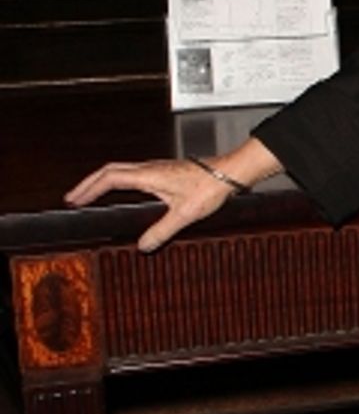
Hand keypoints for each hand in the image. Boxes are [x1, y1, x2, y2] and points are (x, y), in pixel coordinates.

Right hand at [64, 158, 234, 252]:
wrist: (229, 172)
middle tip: (74, 197)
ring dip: (102, 181)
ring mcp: (157, 167)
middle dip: (89, 184)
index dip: (89, 188)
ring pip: (121, 169)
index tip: (75, 199)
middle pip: (109, 170)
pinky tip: (122, 191)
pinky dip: (118, 181)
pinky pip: (133, 173)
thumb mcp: (184, 215)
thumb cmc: (210, 187)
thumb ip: (161, 231)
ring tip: (90, 193)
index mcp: (149, 175)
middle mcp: (150, 168)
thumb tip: (143, 246)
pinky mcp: (164, 171)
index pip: (109, 178)